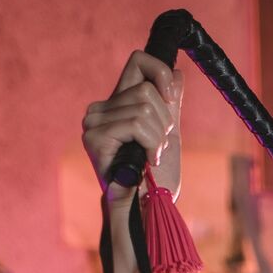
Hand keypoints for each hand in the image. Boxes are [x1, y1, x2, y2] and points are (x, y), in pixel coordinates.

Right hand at [82, 50, 182, 203]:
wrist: (146, 210)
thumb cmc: (155, 179)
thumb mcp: (168, 135)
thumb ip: (170, 105)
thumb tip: (177, 72)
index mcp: (117, 104)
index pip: (138, 61)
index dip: (160, 73)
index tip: (171, 100)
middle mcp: (101, 109)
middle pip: (146, 90)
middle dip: (165, 122)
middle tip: (159, 147)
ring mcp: (94, 122)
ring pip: (143, 107)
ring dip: (159, 137)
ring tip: (153, 156)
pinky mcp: (95, 137)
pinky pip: (135, 124)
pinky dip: (151, 143)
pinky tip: (148, 161)